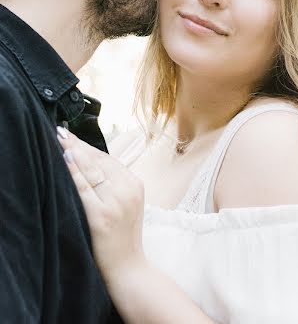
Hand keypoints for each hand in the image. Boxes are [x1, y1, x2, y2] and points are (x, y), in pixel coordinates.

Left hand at [57, 129, 145, 285]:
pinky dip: (73, 173)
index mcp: (135, 184)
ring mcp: (115, 203)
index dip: (88, 146)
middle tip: (61, 132)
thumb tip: (90, 159)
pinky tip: (65, 161)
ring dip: (74, 153)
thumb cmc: (124, 235)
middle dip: (79, 145)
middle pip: (99, 161)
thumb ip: (116, 182)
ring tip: (61, 141)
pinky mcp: (102, 216)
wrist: (129, 267)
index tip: (72, 136)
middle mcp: (128, 190)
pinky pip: (84, 189)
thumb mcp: (128, 203)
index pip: (108, 159)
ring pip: (91, 171)